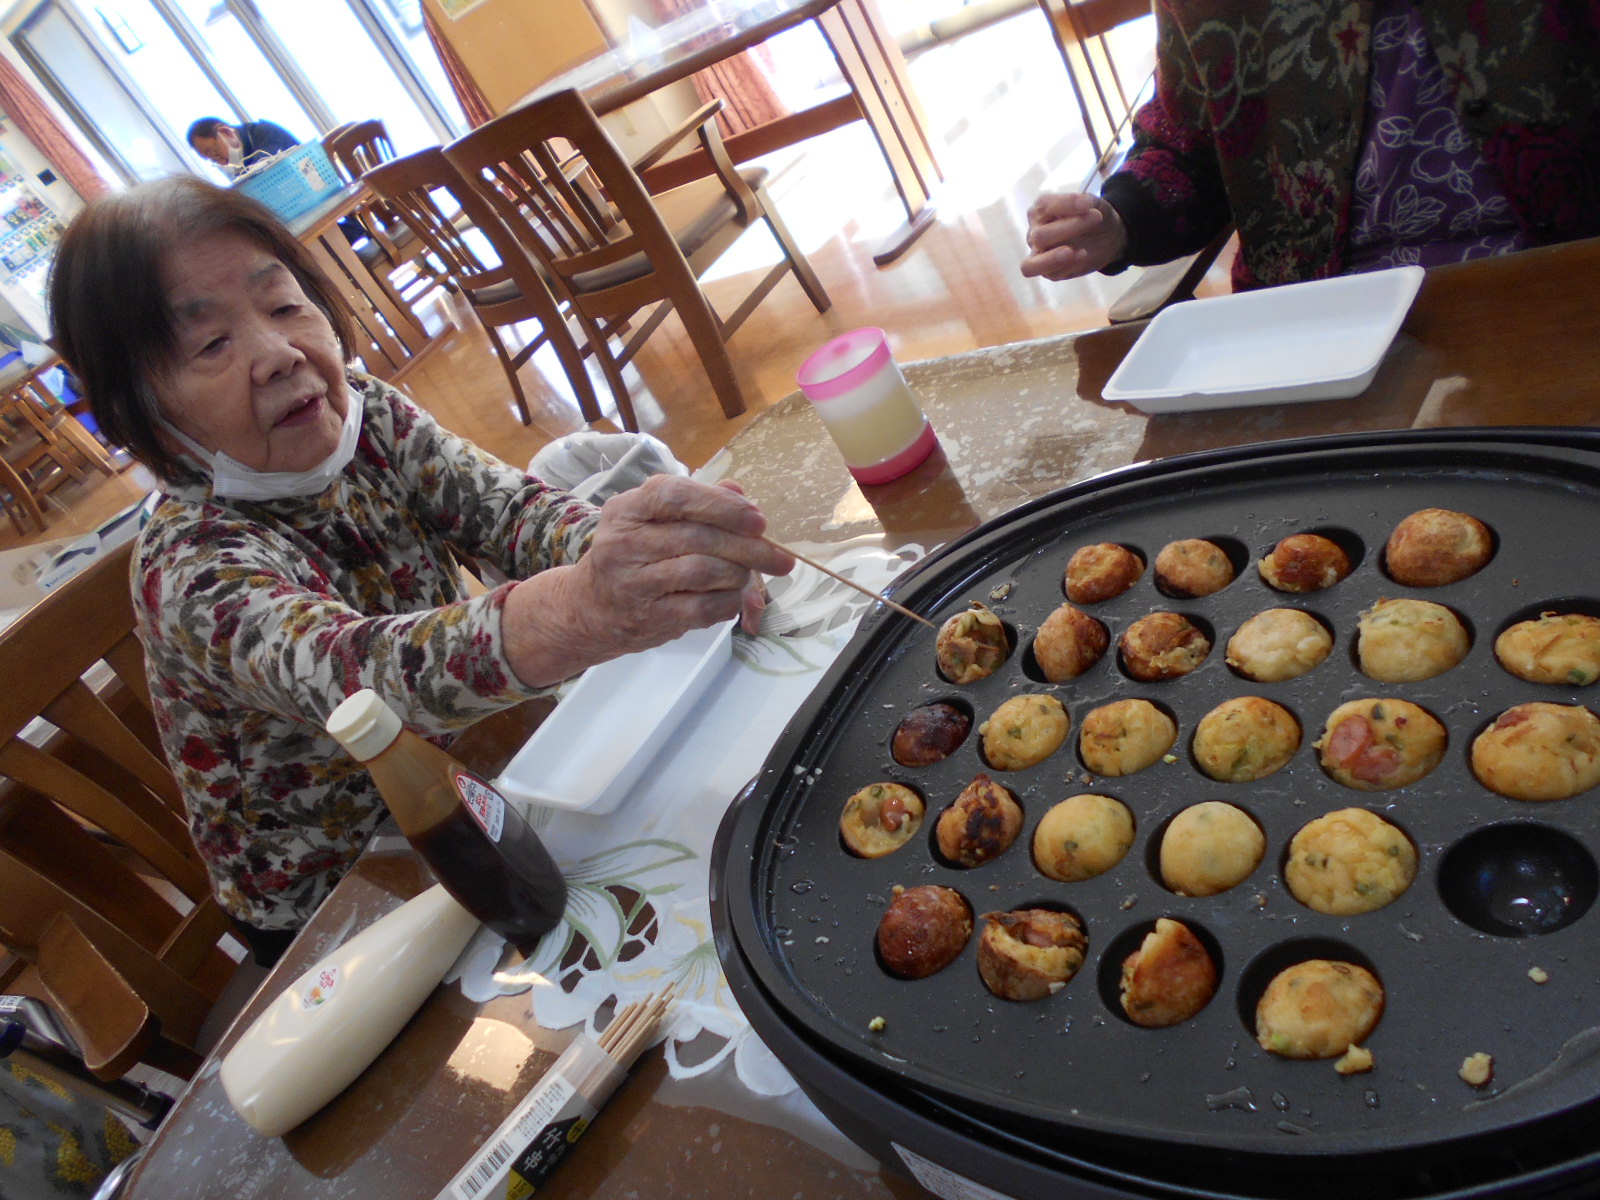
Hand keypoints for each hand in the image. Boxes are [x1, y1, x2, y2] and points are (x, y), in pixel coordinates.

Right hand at [502, 476, 793, 685]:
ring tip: (749, 577)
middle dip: (749, 548)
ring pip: (703, 572)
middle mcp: (624, 543)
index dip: (721, 506)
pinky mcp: (647, 618)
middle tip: (780, 558)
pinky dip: (728, 602)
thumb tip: (738, 492)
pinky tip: (732, 598)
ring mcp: (633, 583)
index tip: (758, 520)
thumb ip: (695, 503)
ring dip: (738, 574)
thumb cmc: (631, 558)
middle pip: (698, 537)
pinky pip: (702, 608)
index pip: (675, 496)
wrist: (588, 610)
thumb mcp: (651, 520)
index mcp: (626, 510)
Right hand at [1020, 192, 1127, 280]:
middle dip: (1069, 228)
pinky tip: (1084, 254)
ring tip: (1069, 252)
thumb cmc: (1091, 214)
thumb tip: (1083, 204)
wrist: (1107, 235)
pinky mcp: (1051, 272)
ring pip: (1031, 264)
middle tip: (1096, 217)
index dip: (1065, 204)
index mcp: (1039, 211)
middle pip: (1040, 236)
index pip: (1043, 206)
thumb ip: (1080, 201)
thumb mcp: (1089, 202)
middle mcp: (1034, 233)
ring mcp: (1039, 256)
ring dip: (1052, 258)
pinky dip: (1068, 265)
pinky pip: (1052, 273)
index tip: (1087, 204)